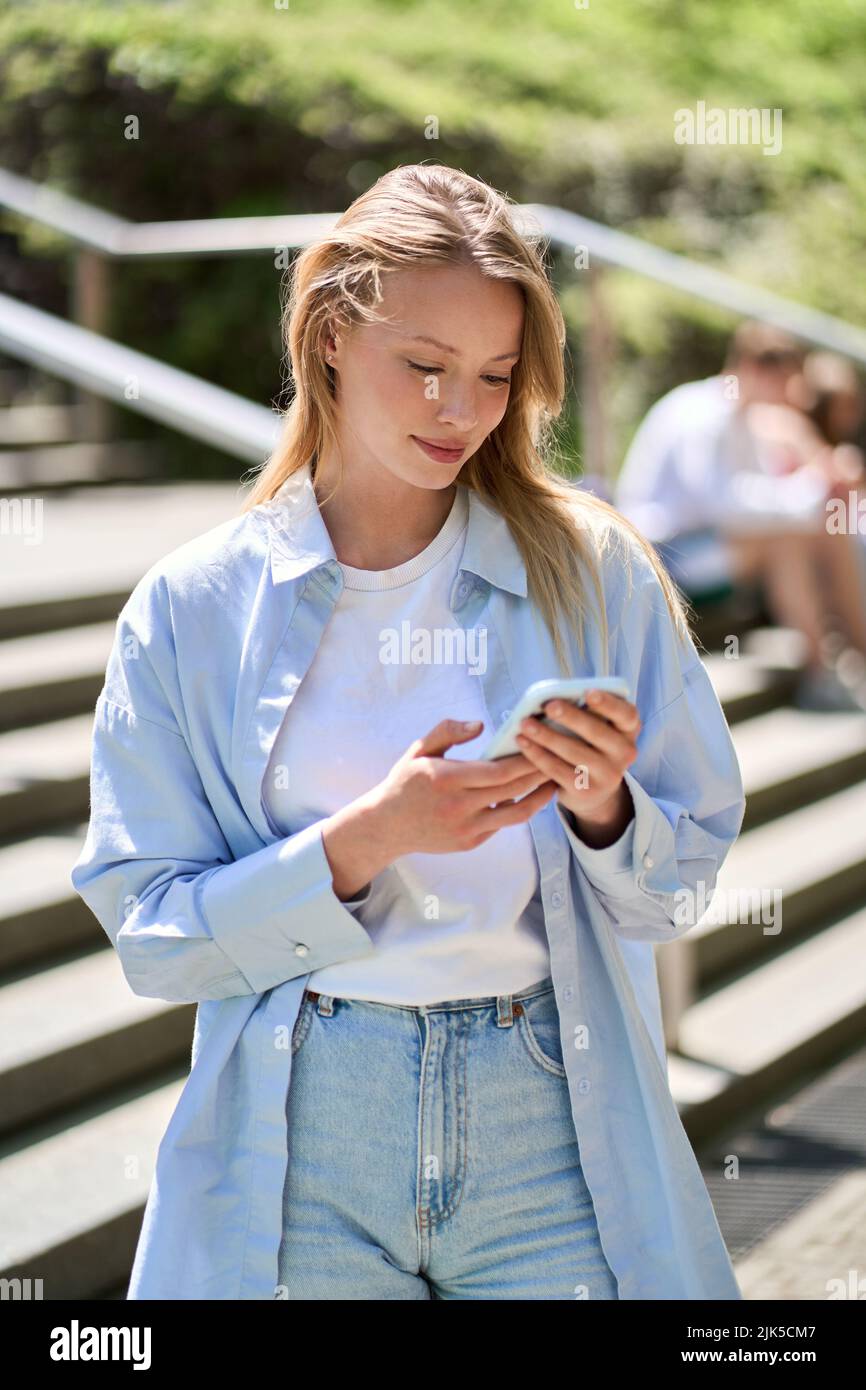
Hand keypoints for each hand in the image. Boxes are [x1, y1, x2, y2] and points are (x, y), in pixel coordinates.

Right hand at [371, 718, 558, 857]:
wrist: (387, 826)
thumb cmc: (405, 782)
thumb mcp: (419, 750)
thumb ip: (448, 731)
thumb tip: (480, 726)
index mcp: (447, 779)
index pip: (499, 771)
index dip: (525, 760)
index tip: (541, 745)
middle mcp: (459, 807)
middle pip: (513, 790)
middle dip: (539, 773)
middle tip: (558, 758)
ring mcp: (466, 829)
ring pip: (515, 814)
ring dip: (539, 797)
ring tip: (554, 781)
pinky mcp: (470, 843)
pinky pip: (502, 825)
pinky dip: (517, 809)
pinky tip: (528, 795)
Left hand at [514, 689, 640, 843]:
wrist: (594, 791)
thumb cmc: (591, 745)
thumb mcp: (599, 729)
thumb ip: (587, 713)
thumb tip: (553, 697)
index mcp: (629, 729)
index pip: (626, 714)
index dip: (608, 704)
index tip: (588, 693)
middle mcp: (625, 753)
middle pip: (597, 732)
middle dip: (571, 717)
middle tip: (548, 705)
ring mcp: (608, 775)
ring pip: (573, 751)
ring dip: (546, 736)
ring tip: (525, 723)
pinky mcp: (586, 791)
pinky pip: (557, 769)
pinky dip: (537, 754)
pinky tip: (523, 742)